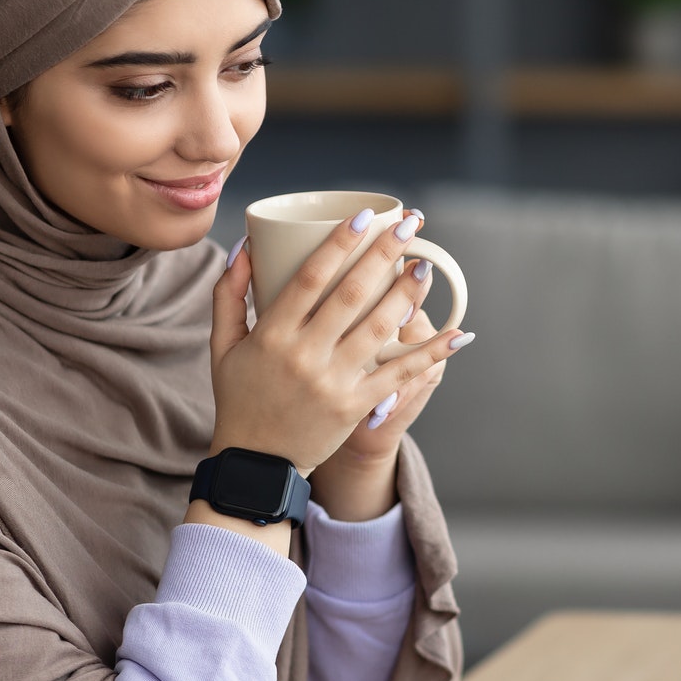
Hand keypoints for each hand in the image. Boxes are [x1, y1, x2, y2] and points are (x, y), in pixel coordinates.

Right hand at [205, 207, 471, 476]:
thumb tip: (244, 246)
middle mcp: (304, 356)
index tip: (363, 216)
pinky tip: (458, 336)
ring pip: (377, 329)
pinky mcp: (355, 407)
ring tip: (424, 269)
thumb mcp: (222, 346)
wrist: (257, 464)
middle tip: (409, 226)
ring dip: (406, 296)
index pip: (309, 278)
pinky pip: (399, 375)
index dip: (339, 244)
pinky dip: (430, 354)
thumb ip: (228, 295)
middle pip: (351, 295)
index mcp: (272, 335)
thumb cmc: (240, 397)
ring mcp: (333, 383)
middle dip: (383, 255)